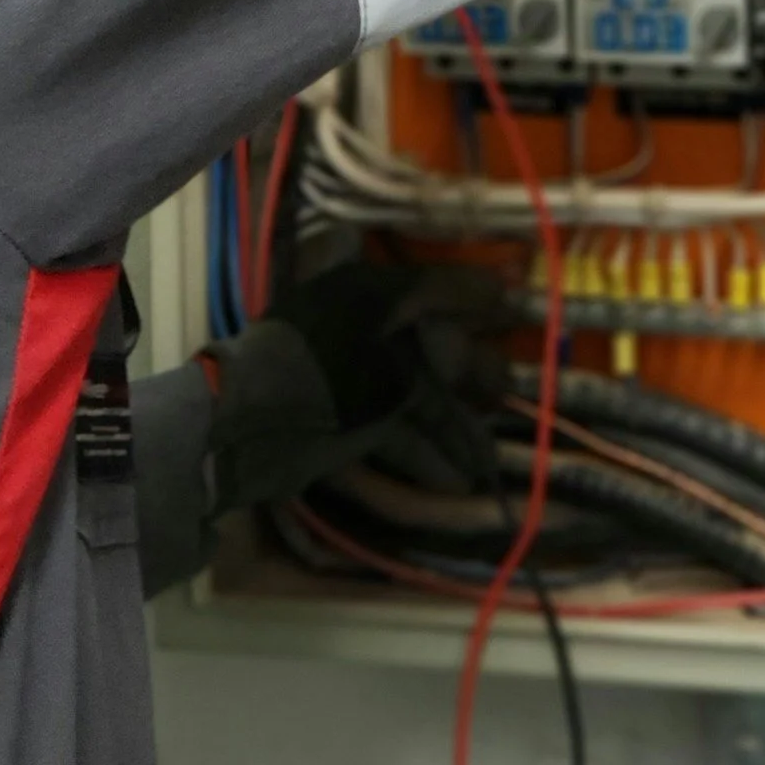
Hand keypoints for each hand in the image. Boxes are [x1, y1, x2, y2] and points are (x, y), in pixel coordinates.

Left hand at [203, 260, 506, 512]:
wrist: (249, 430)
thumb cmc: (323, 375)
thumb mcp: (390, 364)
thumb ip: (440, 358)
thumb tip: (485, 335)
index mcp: (369, 292)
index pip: (434, 285)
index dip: (476, 293)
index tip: (516, 301)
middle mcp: (366, 327)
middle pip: (432, 343)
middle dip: (472, 372)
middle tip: (507, 391)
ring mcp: (358, 375)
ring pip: (420, 394)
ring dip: (455, 425)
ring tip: (490, 458)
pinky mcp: (351, 419)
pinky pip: (400, 428)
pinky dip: (426, 451)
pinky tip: (457, 479)